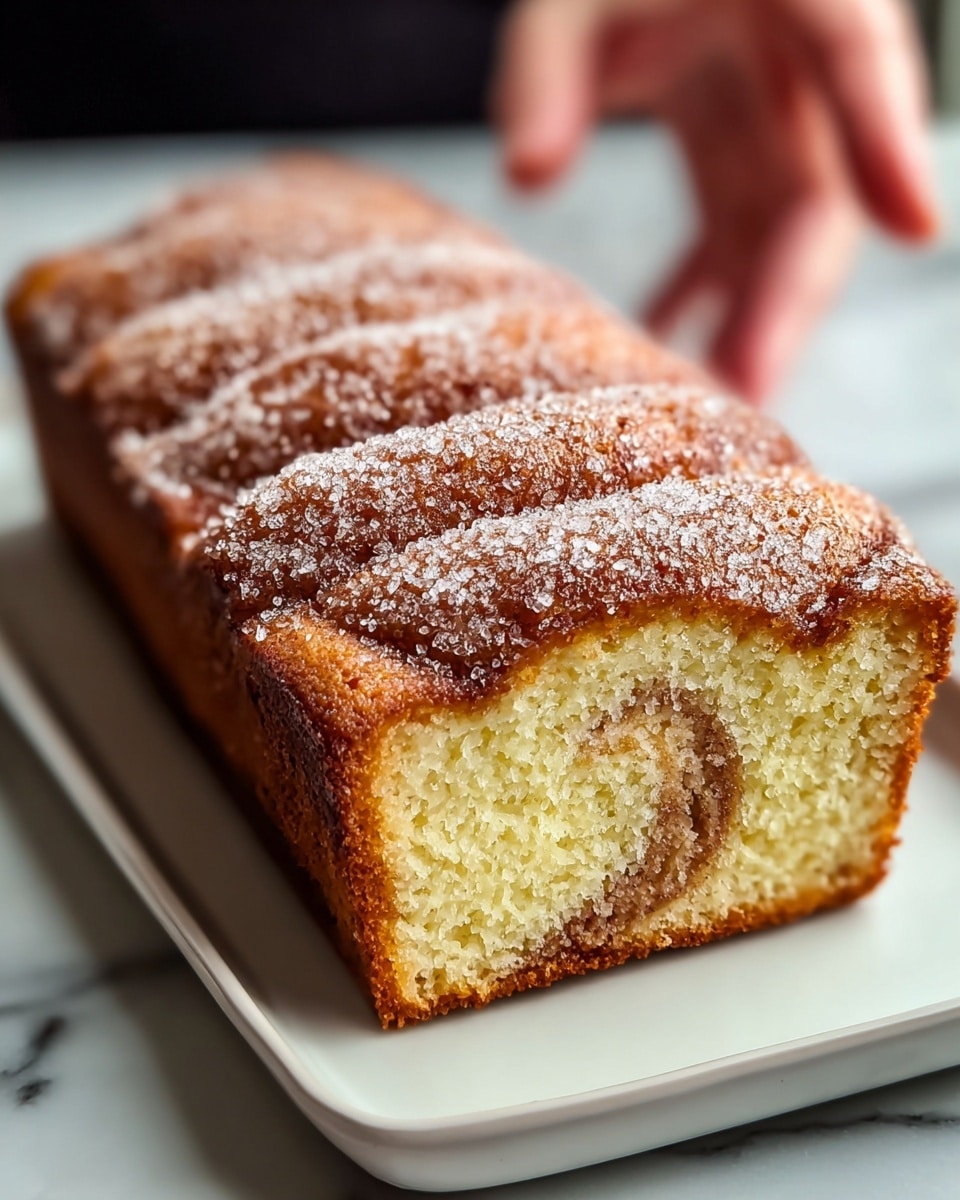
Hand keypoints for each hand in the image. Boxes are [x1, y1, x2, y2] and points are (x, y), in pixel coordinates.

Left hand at [493, 0, 938, 401]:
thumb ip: (548, 69)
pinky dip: (698, 283)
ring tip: (713, 400)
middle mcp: (795, 53)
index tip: (916, 228)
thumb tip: (527, 175)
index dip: (888, 141)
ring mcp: (766, 97)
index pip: (859, 51)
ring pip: (778, 221)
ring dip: (748, 311)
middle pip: (818, 183)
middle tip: (751, 388)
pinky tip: (664, 341)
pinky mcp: (728, 125)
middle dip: (789, 292)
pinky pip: (729, 218)